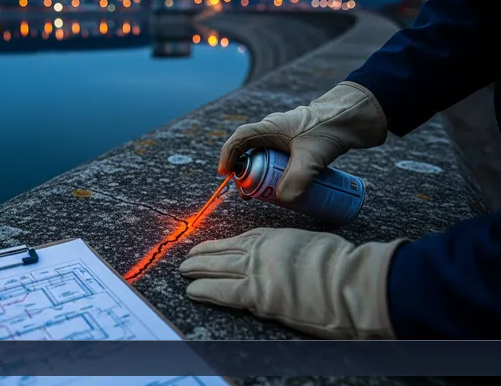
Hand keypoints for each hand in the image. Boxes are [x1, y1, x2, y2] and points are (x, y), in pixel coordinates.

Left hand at [179, 228, 408, 338]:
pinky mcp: (257, 296)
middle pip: (223, 252)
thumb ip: (290, 251)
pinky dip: (205, 291)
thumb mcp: (310, 244)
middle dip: (203, 256)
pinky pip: (223, 292)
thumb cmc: (340, 264)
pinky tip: (192, 291)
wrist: (349, 281)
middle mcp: (260, 251)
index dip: (221, 246)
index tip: (209, 247)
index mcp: (274, 236)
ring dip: (197, 271)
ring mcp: (257, 272)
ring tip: (184, 272)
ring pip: (217, 269)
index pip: (240, 240)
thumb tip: (285, 261)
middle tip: (186, 259)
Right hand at [218, 82, 387, 201]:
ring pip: (269, 160)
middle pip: (252, 154)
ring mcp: (290, 139)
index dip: (228, 156)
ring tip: (273, 196)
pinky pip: (285, 162)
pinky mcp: (303, 146)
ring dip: (267, 177)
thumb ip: (298, 179)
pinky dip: (283, 176)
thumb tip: (284, 200)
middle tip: (251, 195)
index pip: (240, 140)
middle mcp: (276, 132)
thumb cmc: (332, 127)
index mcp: (270, 128)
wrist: (360, 115)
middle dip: (248, 176)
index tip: (225, 175)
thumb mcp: (313, 156)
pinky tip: (293, 188)